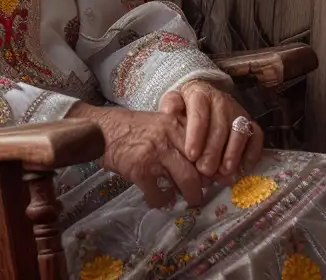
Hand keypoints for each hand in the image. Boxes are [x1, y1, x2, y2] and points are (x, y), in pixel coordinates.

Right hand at [70, 82, 255, 209]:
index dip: (217, 164)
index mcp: (178, 124)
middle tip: (208, 191)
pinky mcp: (140, 170)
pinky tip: (162, 200)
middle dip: (208, 183)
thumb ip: (181, 136)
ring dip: (191, 196)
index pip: (207, 145)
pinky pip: (158, 193)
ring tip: (191, 201)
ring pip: (186, 180)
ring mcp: (156, 154)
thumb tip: (203, 161)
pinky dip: (162, 201)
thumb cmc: (135, 128)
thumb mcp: (162, 123)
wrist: (103, 130)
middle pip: (201, 166)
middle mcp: (171, 137)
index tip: (222, 176)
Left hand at [158, 77, 258, 187]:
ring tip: (224, 172)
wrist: (203, 97)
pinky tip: (243, 169)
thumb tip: (168, 112)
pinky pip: (257, 136)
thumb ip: (170, 106)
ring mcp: (239, 112)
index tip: (191, 155)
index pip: (200, 112)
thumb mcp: (174, 102)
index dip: (197, 134)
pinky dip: (252, 153)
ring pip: (240, 131)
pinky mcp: (250, 123)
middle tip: (205, 170)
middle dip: (213, 150)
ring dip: (233, 153)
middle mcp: (223, 101)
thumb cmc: (185, 107)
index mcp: (201, 95)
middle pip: (221, 125)